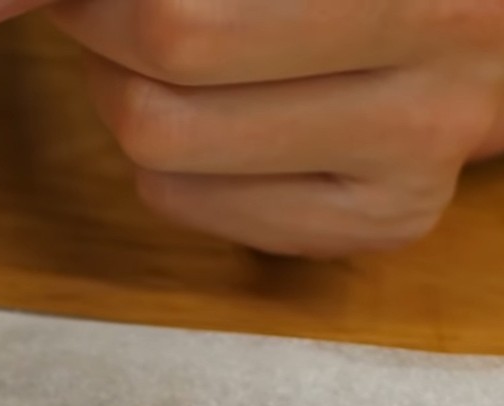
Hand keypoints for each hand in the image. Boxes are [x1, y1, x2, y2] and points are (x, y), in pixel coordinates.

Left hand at [0, 0, 503, 256]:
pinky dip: (161, 159)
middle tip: (111, 10)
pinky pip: (187, 203)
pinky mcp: (380, 222)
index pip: (174, 2)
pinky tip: (212, 113)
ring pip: (161, 144)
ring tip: (166, 55)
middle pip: (168, 50)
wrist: (489, 15)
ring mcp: (414, 154)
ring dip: (124, 92)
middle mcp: (437, 54)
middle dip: (103, 25)